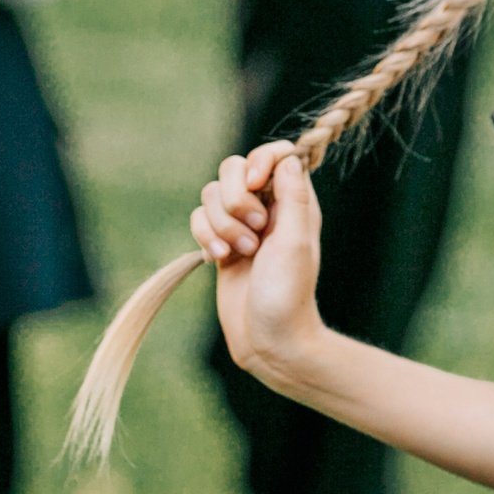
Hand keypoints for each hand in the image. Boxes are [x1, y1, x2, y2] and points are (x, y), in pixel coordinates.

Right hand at [191, 142, 326, 378]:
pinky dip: (204, 237)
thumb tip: (289, 157)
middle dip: (234, 197)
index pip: (274, 154)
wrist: (268, 339)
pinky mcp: (219, 243)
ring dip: (220, 224)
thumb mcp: (295, 242)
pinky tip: (218, 260)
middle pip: (233, 168)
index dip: (260, 160)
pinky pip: (198, 219)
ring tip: (239, 253)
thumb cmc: (288, 293)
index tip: (256, 183)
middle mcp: (267, 207)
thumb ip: (293, 196)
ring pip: (211, 195)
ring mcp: (240, 224)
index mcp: (294, 200)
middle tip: (255, 230)